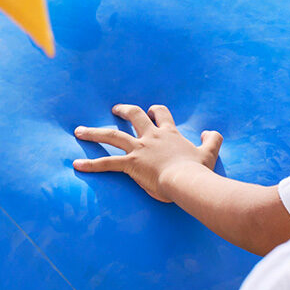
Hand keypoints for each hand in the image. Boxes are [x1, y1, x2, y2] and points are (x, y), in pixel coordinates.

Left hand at [73, 103, 221, 202]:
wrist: (188, 180)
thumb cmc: (198, 170)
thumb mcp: (210, 152)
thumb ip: (212, 140)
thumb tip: (211, 132)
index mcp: (169, 134)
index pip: (161, 115)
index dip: (155, 111)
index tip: (151, 111)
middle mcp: (151, 137)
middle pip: (134, 116)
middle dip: (123, 111)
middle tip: (115, 109)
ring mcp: (139, 149)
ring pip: (112, 135)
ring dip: (94, 133)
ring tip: (79, 131)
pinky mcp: (131, 164)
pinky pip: (106, 163)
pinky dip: (90, 164)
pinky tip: (77, 164)